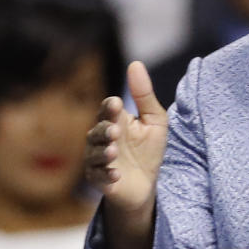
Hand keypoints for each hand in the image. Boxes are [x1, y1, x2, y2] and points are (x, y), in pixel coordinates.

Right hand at [86, 61, 167, 213]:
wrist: (146, 184)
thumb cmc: (149, 149)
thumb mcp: (154, 121)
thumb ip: (144, 95)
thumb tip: (135, 63)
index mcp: (115, 121)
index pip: (107, 109)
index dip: (110, 107)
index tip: (118, 104)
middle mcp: (102, 139)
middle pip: (96, 131)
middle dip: (104, 130)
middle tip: (114, 131)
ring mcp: (98, 160)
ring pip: (93, 153)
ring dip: (102, 152)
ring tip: (113, 151)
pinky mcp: (100, 180)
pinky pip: (98, 177)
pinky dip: (106, 175)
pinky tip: (115, 174)